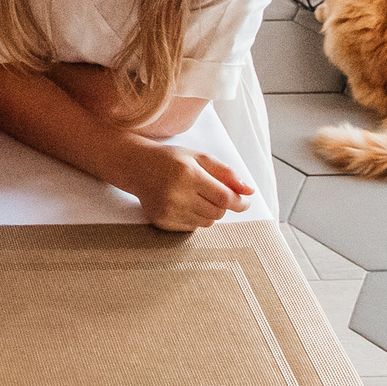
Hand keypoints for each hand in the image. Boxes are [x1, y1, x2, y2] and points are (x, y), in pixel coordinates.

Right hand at [112, 140, 252, 230]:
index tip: (245, 202)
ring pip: (206, 222)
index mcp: (188, 173)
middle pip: (217, 212)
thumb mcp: (200, 157)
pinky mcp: (162, 221)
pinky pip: (192, 228)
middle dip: (222, 205)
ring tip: (195, 196)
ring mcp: (167, 210)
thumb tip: (250, 191)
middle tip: (213, 193)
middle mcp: (176, 194)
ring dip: (209, 212)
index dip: (239, 202)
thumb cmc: (171, 160)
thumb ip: (226, 173)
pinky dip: (194, 218)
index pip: (224, 198)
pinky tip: (182, 203)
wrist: (137, 167)